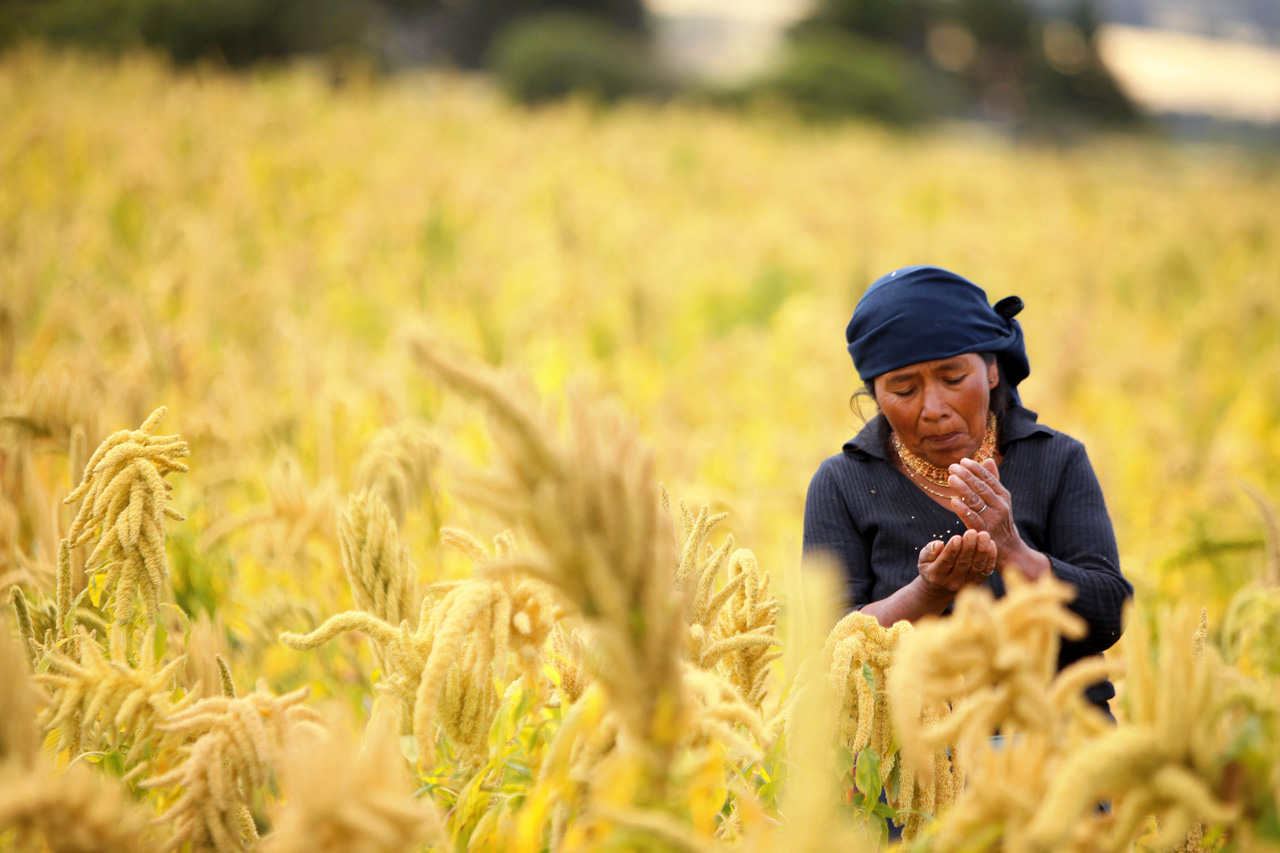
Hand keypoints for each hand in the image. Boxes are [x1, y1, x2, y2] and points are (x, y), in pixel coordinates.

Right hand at [916, 528, 996, 595]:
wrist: (940, 589)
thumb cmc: (930, 568)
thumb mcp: (923, 560)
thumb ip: (928, 552)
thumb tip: (938, 544)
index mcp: (936, 576)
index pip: (945, 562)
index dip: (951, 550)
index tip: (957, 537)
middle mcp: (953, 582)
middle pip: (963, 564)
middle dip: (968, 547)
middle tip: (972, 532)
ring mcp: (967, 583)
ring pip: (976, 567)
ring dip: (982, 551)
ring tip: (984, 535)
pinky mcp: (978, 582)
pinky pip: (986, 570)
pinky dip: (991, 557)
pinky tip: (991, 544)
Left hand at [946, 458, 1042, 576]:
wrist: (1010, 551)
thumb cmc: (1001, 522)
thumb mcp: (1001, 500)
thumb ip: (994, 480)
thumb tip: (988, 459)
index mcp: (1003, 496)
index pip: (989, 479)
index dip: (976, 469)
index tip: (963, 460)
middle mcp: (1000, 506)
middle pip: (981, 488)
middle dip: (966, 476)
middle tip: (952, 467)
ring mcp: (994, 520)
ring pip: (976, 502)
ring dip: (963, 489)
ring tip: (951, 479)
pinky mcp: (985, 533)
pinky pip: (973, 520)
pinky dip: (963, 510)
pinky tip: (953, 501)